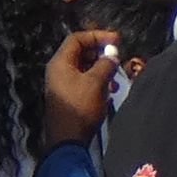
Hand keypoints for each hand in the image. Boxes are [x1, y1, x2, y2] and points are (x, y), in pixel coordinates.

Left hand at [40, 25, 123, 153]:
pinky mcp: (69, 97)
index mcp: (61, 62)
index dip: (97, 36)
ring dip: (101, 68)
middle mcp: (59, 70)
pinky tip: (109, 89)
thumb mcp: (96, 82)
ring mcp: (63, 84)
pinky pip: (84, 81)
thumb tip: (112, 56)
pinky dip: (97, 81)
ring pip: (84, 68)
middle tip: (117, 57)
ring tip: (115, 77)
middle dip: (101, 53)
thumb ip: (105, 65)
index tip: (116, 40)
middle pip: (81, 52)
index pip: (77, 39)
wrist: (67, 140)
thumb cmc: (80, 107)